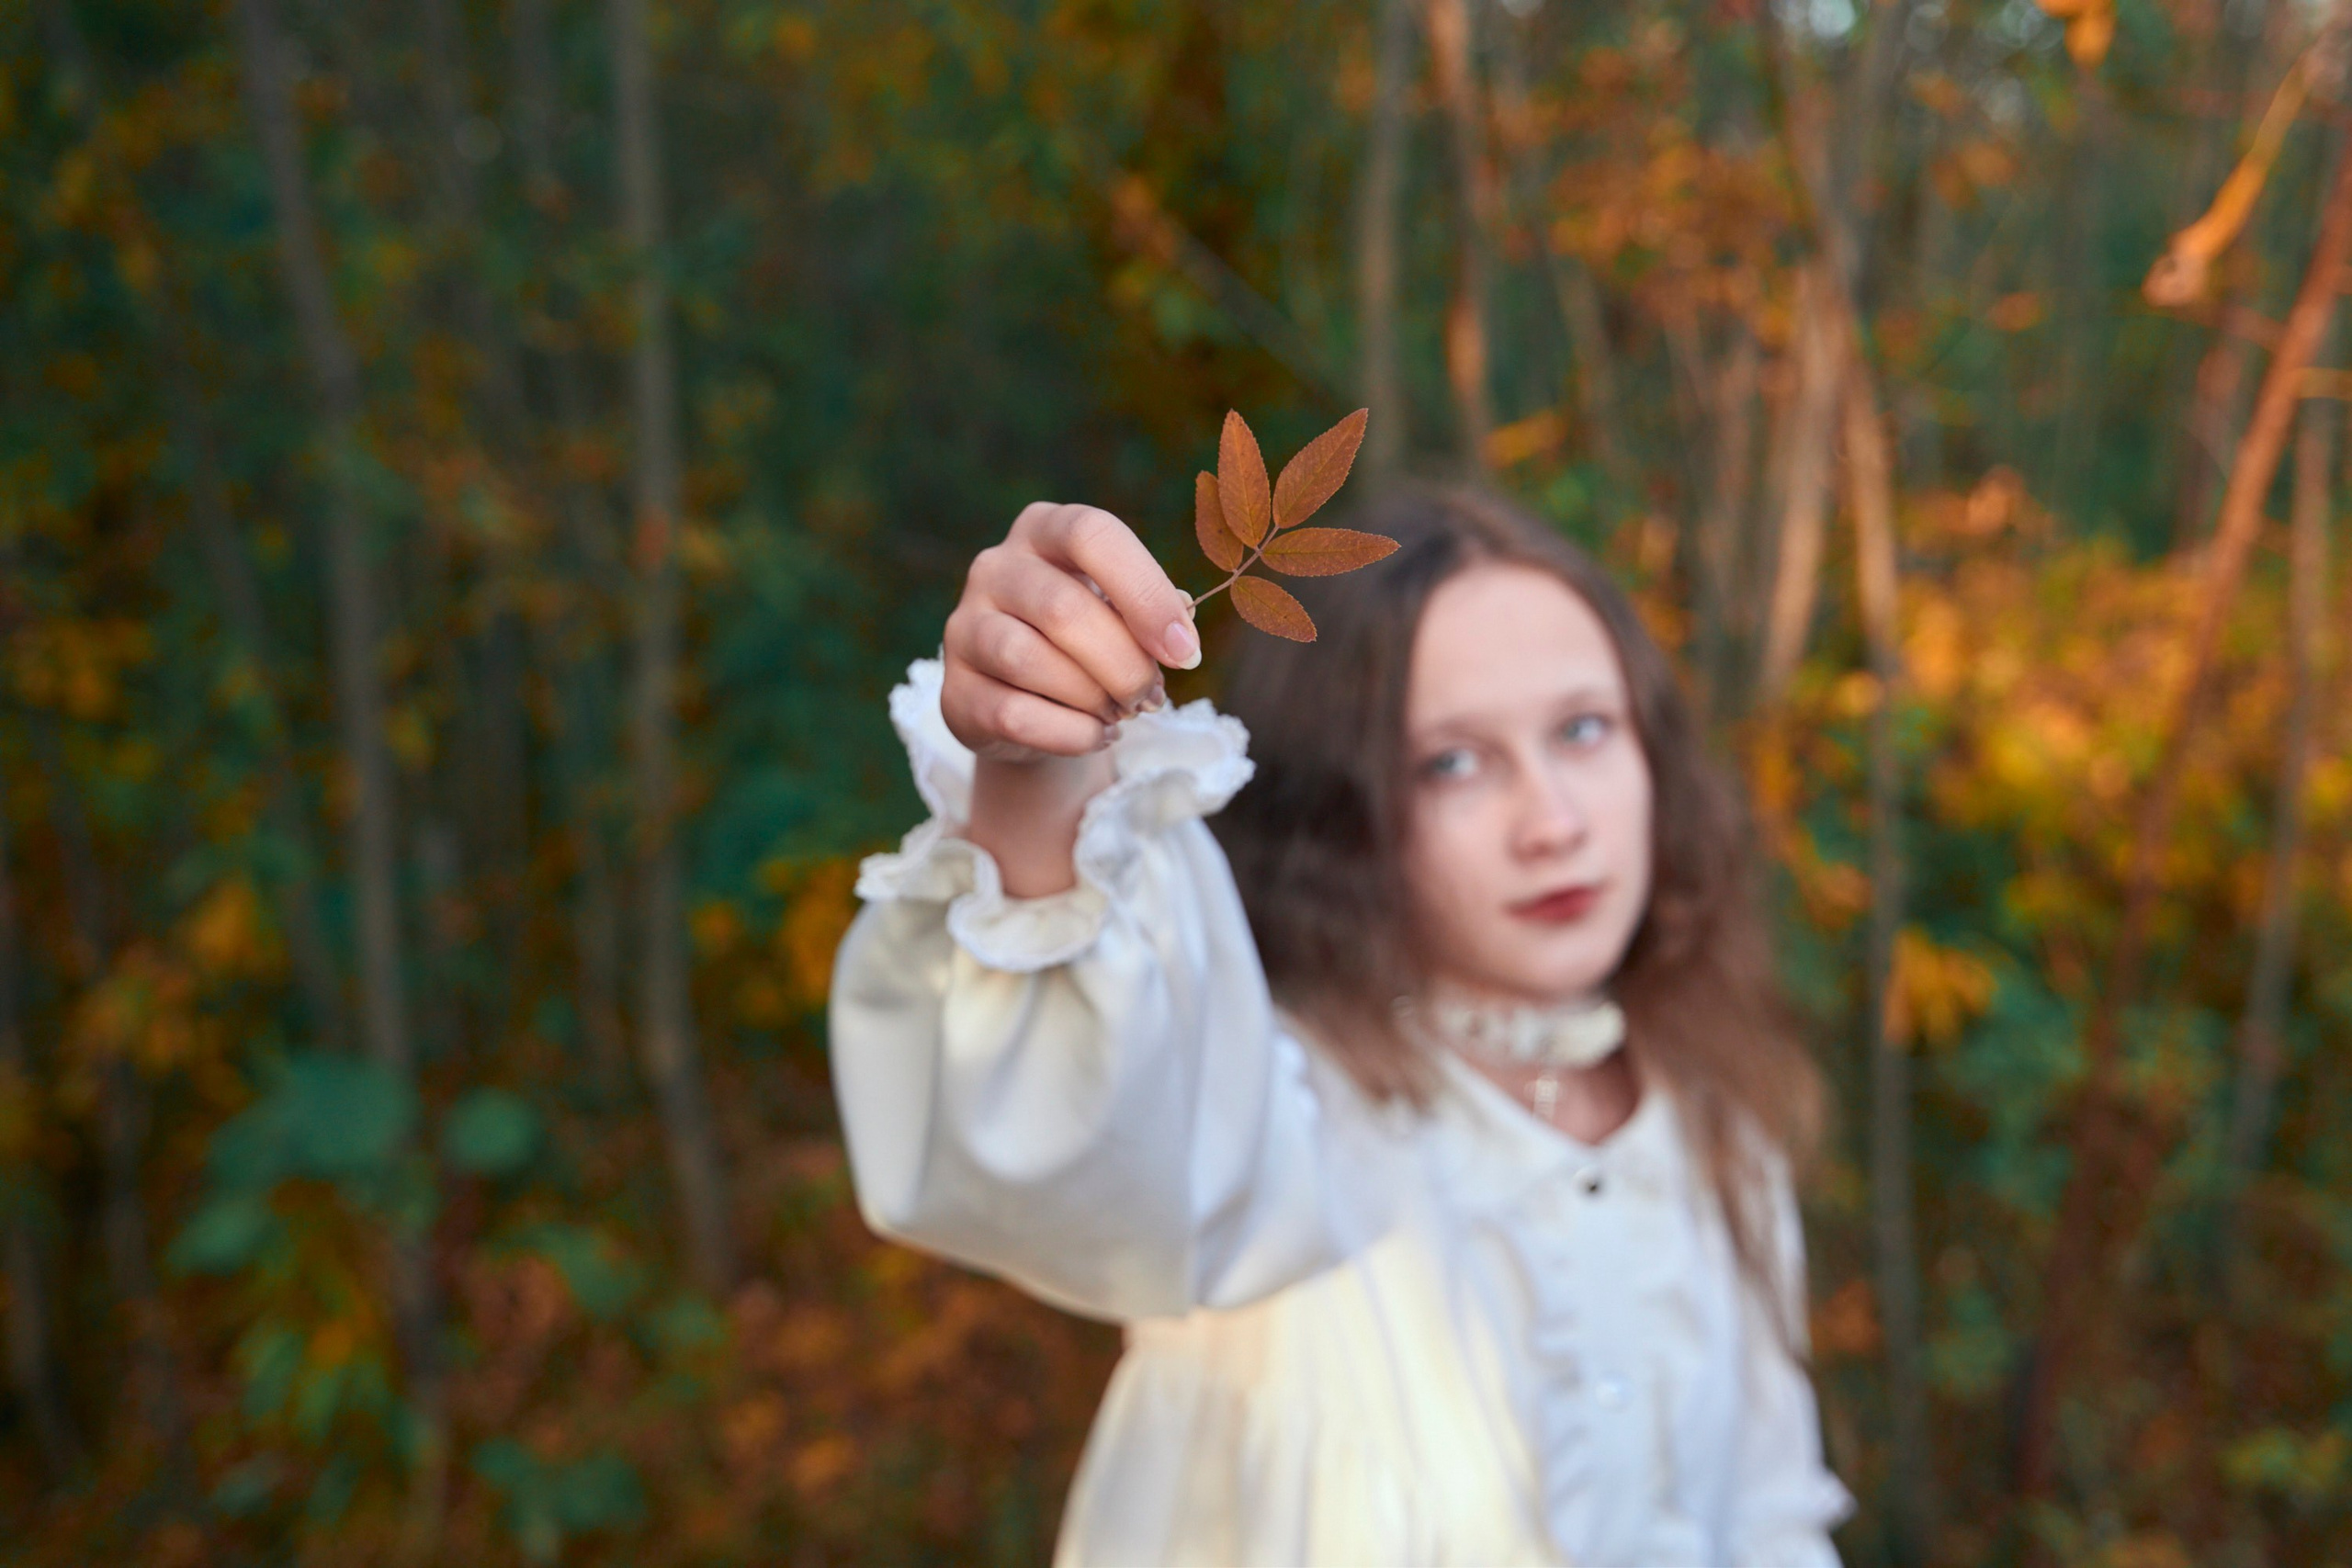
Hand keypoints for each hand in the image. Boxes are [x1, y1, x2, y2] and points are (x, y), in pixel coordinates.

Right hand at [942, 503, 1201, 761]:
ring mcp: (964, 628)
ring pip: (1030, 661)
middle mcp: (993, 568)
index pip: (1091, 534)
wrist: (1032, 704)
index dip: (1145, 591)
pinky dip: (1071, 734)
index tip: (1183, 651)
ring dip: (1094, 698)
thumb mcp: (1122, 614)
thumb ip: (1150, 614)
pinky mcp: (954, 692)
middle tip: (1152, 697)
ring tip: (1121, 713)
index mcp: (1042, 529)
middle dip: (1124, 664)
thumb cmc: (1090, 643)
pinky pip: (1014, 715)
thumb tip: (1178, 638)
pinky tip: (1095, 735)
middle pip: (1062, 609)